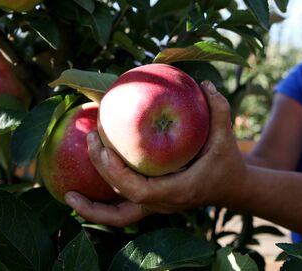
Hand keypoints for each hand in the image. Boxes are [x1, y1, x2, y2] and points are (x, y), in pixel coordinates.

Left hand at [64, 80, 246, 227]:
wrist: (233, 189)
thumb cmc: (228, 163)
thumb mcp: (226, 137)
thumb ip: (219, 111)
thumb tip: (204, 84)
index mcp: (179, 191)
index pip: (139, 190)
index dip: (116, 173)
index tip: (103, 147)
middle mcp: (164, 204)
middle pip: (123, 204)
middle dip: (101, 176)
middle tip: (89, 142)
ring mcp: (157, 207)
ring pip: (120, 217)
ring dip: (93, 209)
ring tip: (68, 195)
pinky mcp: (153, 203)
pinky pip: (123, 208)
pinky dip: (104, 204)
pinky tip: (85, 188)